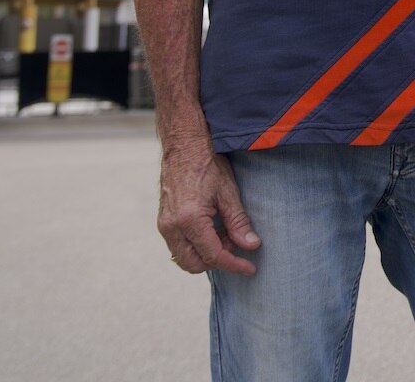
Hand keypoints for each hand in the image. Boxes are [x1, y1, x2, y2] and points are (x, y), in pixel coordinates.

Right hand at [158, 142, 259, 275]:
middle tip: (237, 245)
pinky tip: (214, 230)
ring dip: (207, 254)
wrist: (183, 147)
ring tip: (226, 234)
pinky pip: (179, 246)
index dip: (233, 265)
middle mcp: (172, 227)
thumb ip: (239, 222)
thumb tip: (251, 245)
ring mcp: (164, 225)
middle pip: (194, 264)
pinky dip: (197, 246)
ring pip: (184, 258)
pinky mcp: (163, 222)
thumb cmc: (207, 165)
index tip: (250, 269)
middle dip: (218, 261)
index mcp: (189, 220)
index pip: (213, 255)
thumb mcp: (228, 192)